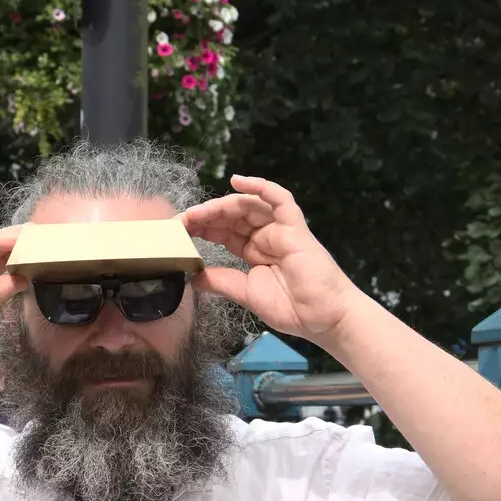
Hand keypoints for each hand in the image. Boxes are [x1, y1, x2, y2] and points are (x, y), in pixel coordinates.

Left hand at [183, 176, 364, 345]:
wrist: (323, 319)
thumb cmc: (292, 308)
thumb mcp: (246, 293)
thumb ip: (222, 281)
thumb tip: (194, 278)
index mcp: (253, 251)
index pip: (223, 232)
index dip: (201, 228)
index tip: (177, 232)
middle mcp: (265, 236)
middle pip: (231, 216)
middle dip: (205, 216)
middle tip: (180, 222)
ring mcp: (280, 229)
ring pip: (248, 205)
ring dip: (220, 205)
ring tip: (198, 212)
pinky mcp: (295, 227)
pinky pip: (279, 198)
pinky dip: (260, 186)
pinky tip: (238, 181)